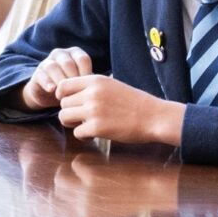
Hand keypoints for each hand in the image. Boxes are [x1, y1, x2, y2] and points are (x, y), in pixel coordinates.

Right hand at [22, 46, 92, 109]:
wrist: (50, 95)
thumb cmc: (73, 87)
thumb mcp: (83, 82)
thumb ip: (91, 80)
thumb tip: (107, 83)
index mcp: (75, 53)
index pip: (83, 59)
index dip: (86, 73)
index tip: (88, 87)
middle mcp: (61, 54)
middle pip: (68, 63)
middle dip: (73, 78)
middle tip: (77, 92)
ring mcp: (47, 62)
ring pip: (53, 67)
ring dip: (60, 81)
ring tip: (65, 94)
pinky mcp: (37, 73)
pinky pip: (42, 75)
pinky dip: (48, 82)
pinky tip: (53, 90)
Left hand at [56, 74, 182, 144]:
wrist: (154, 117)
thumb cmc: (136, 103)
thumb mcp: (113, 85)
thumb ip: (94, 88)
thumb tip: (74, 94)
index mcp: (96, 81)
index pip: (64, 85)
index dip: (63, 95)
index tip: (71, 102)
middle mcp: (91, 94)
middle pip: (63, 103)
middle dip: (70, 111)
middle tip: (82, 117)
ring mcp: (93, 111)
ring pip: (64, 117)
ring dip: (73, 123)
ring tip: (86, 125)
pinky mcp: (96, 128)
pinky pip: (77, 132)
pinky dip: (83, 135)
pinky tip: (95, 134)